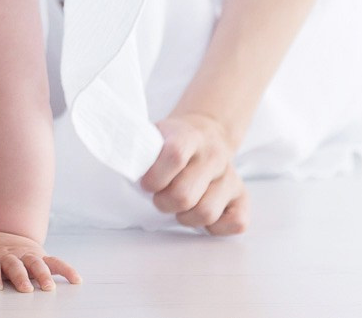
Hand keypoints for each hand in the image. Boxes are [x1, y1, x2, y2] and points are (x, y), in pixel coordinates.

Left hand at [0, 231, 80, 291]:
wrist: (4, 232)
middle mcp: (11, 256)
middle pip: (15, 265)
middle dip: (20, 276)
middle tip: (24, 289)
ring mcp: (27, 256)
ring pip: (36, 263)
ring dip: (42, 274)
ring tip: (48, 287)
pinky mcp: (41, 256)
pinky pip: (56, 262)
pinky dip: (66, 269)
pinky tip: (76, 280)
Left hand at [139, 113, 249, 234]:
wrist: (206, 134)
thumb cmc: (170, 142)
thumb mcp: (153, 135)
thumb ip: (138, 149)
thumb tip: (118, 163)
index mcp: (188, 136)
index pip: (174, 155)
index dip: (155, 177)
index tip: (146, 185)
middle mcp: (214, 155)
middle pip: (185, 194)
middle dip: (165, 203)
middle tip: (160, 199)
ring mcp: (231, 176)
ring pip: (206, 213)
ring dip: (185, 217)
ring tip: (178, 207)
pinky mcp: (242, 196)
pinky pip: (236, 223)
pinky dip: (215, 228)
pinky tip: (200, 215)